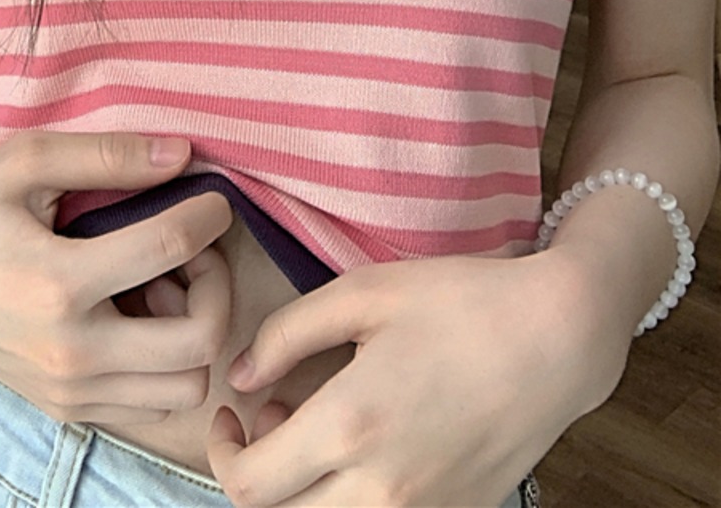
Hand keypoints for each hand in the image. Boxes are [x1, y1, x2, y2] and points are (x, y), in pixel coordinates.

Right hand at [0, 130, 233, 424]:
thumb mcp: (23, 162)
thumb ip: (104, 156)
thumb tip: (182, 156)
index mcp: (57, 281)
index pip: (169, 247)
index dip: (208, 214)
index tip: (213, 198)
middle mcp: (70, 351)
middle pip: (198, 340)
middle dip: (216, 285)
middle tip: (194, 251)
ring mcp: (70, 390)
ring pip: (186, 385)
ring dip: (195, 332)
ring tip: (165, 286)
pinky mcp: (67, 409)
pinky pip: (153, 405)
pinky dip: (166, 364)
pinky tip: (139, 317)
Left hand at [206, 251, 616, 505]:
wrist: (557, 338)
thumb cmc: (458, 303)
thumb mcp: (361, 293)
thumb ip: (286, 334)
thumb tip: (241, 378)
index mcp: (349, 425)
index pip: (248, 484)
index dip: (222, 450)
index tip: (233, 411)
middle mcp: (382, 488)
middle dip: (258, 476)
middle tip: (274, 421)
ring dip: (304, 495)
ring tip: (319, 434)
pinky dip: (353, 501)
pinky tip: (366, 450)